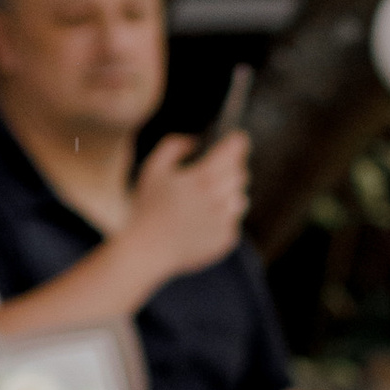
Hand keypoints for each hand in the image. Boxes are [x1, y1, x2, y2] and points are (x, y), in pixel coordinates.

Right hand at [122, 129, 248, 290]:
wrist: (149, 249)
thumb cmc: (148, 208)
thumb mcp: (154, 169)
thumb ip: (174, 146)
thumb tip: (195, 141)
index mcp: (202, 178)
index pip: (233, 152)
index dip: (238, 143)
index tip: (239, 139)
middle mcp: (218, 199)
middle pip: (240, 174)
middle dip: (232, 170)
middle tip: (215, 173)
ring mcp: (224, 221)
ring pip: (241, 199)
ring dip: (229, 195)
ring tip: (206, 200)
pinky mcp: (226, 240)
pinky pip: (234, 222)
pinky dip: (223, 219)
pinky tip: (202, 222)